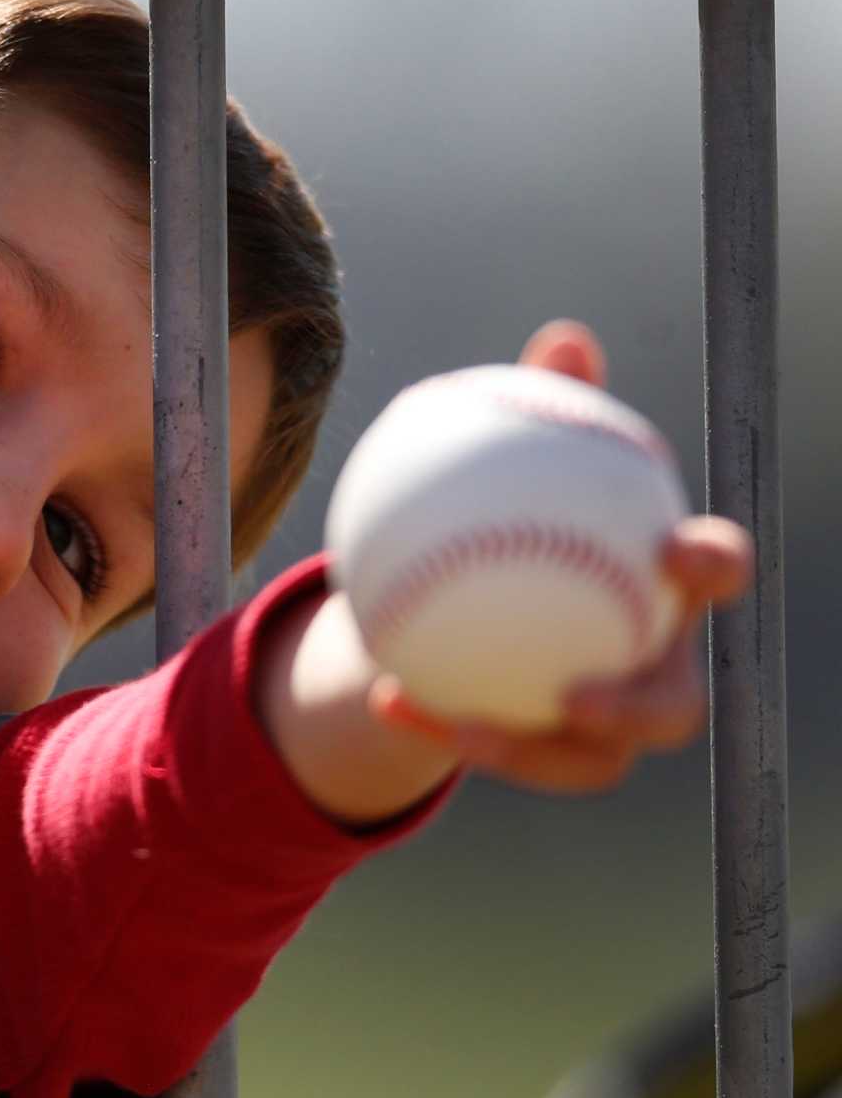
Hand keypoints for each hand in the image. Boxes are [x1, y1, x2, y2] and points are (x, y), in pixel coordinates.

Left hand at [368, 319, 754, 791]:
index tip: (677, 552)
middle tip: (577, 695)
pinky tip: (383, 697)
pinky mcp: (544, 755)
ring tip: (465, 726)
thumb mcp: (519, 459)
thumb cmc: (516, 512)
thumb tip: (565, 337)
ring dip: (528, 751)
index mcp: (661, 583)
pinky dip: (439, 725)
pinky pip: (495, 752)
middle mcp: (652, 663)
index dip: (713, 567)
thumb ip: (547, 409)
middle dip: (639, 708)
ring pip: (588, 760)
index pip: (713, 572)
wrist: (470, 594)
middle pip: (673, 704)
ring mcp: (603, 725)